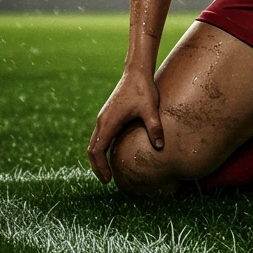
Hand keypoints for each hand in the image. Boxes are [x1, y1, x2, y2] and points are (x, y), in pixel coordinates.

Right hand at [87, 69, 163, 184]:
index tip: (108, 180)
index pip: (97, 151)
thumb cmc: (143, 89)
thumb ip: (154, 127)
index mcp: (108, 122)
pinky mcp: (108, 114)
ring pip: (94, 143)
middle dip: (97, 166)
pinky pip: (99, 136)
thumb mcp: (151, 109)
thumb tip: (160, 146)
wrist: (136, 72)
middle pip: (92, 150)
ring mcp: (103, 117)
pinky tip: (112, 153)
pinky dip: (101, 148)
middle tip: (107, 180)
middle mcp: (102, 121)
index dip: (100, 167)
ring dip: (98, 158)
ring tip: (108, 171)